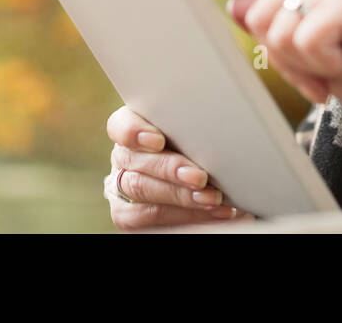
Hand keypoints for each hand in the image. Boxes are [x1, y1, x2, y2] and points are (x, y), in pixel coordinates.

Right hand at [105, 105, 256, 229]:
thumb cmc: (207, 152)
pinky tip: (210, 212)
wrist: (210, 188)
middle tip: (200, 177)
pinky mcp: (128, 215)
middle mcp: (124, 156)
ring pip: (142, 189)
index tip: (158, 140)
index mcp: (136, 127)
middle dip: (169, 169)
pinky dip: (185, 215)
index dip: (134, 132)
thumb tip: (221, 125)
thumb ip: (196, 129)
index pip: (120, 124)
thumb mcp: (199, 135)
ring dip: (180, 195)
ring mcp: (122, 186)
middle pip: (134, 159)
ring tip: (212, 198)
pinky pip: (151, 217)